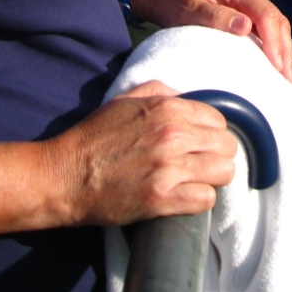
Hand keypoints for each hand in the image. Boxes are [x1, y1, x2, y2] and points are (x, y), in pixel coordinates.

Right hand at [50, 81, 237, 226]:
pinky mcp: (160, 200)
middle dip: (218, 154)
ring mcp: (168, 169)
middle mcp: (173, 136)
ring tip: (197, 181)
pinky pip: (205, 200)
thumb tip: (185, 95)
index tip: (201, 143)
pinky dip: (200, 200)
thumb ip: (160, 91)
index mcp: (168, 109)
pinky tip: (186, 197)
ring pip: (224, 173)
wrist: (64, 176)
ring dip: (213, 178)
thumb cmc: (94, 136)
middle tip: (202, 163)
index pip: (219, 120)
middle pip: (227, 147)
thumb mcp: (126, 99)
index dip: (212, 133)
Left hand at [130, 0, 291, 82]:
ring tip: (289, 77)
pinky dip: (277, 47)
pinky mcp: (246, 15)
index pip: (265, 14)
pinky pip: (268, 30)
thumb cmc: (174, 3)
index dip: (274, 40)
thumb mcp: (189, 10)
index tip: (276, 65)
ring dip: (284, 50)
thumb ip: (216, 17)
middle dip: (285, 49)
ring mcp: (249, 4)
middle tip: (287, 78)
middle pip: (276, 21)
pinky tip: (281, 65)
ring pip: (276, 26)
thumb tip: (245, 27)